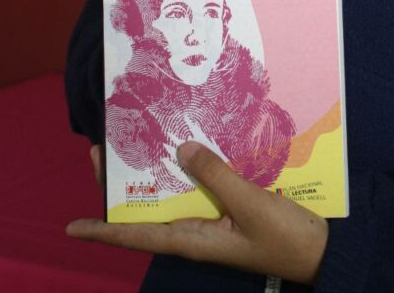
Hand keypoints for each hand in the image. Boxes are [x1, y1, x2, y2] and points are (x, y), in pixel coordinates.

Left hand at [67, 142, 328, 284]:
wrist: (321, 250)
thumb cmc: (284, 236)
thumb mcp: (249, 204)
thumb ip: (215, 175)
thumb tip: (179, 149)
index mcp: (192, 239)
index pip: (137, 236)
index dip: (104, 231)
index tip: (72, 227)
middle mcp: (195, 231)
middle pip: (147, 211)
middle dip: (121, 185)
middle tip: (100, 150)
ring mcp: (211, 221)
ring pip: (170, 196)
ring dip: (151, 173)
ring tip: (131, 142)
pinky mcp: (228, 209)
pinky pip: (198, 188)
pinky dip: (186, 169)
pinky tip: (183, 147)